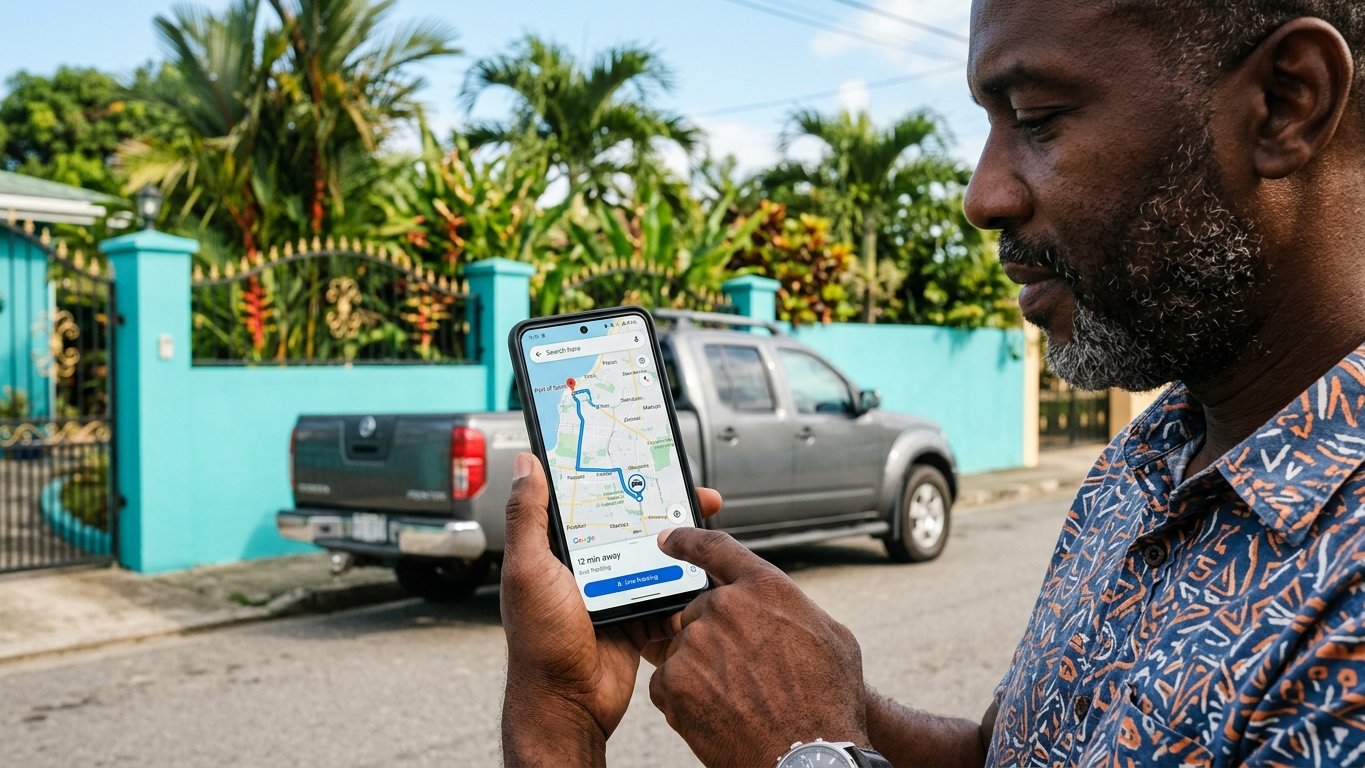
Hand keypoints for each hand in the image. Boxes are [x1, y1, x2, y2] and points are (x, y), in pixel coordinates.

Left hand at [500, 452, 721, 766]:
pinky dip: (685, 580)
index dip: (615, 476)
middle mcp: (588, 565)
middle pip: (632, 522)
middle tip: (693, 492)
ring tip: (704, 524)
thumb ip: (527, 517)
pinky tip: (703, 567)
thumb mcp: (527, 570)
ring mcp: (615, 589)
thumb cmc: (538, 641)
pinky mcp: (638, 613)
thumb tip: (526, 464)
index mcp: (559, 548)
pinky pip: (668, 589)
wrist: (568, 703)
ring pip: (654, 553)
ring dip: (680, 541)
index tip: (640, 456)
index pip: (590, 500)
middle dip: (663, 505)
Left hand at [649, 527, 867, 766]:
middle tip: (743, 672)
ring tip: (738, 698)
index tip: (665, 539)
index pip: (714, 548)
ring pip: (685, 648)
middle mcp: (725, 605)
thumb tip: (773, 603)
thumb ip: (791, 607)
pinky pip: (669, 682)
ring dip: (702, 669)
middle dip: (714, 637)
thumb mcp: (830, 635)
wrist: (808, 755)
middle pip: (700, 611)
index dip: (685, 540)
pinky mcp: (674, 680)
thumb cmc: (829, 699)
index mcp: (763, 586)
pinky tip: (719, 712)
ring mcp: (696, 643)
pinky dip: (686, 698)